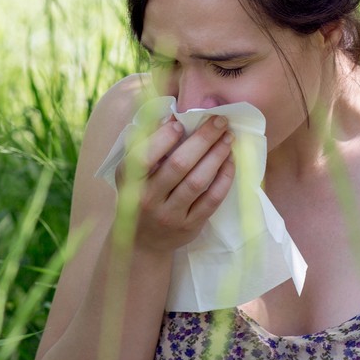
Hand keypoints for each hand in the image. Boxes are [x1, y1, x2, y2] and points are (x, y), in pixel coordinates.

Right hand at [113, 113, 235, 257]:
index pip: (144, 157)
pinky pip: (211, 200)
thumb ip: (144, 145)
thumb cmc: (138, 196)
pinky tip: (230, 162)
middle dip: (202, 139)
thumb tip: (170, 117)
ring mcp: (170, 215)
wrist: (143, 242)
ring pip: (197, 182)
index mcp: (130, 181)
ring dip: (216, 156)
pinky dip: (223, 178)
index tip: (181, 122)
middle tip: (219, 121)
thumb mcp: (130, 173)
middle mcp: (148, 199)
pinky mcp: (190, 226)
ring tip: (228, 137)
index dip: (164, 138)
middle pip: (178, 165)